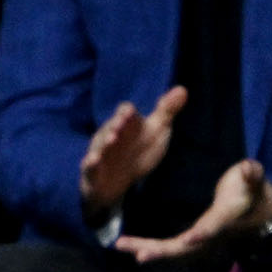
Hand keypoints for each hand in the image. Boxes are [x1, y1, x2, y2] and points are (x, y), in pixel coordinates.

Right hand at [79, 88, 185, 224]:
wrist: (116, 182)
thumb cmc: (137, 151)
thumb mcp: (156, 132)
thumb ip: (167, 111)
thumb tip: (182, 89)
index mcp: (126, 124)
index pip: (124, 112)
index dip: (127, 112)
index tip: (131, 112)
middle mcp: (110, 135)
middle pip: (111, 127)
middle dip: (115, 125)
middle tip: (120, 124)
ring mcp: (100, 153)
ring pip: (99, 146)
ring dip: (104, 143)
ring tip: (110, 140)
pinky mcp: (93, 171)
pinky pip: (89, 167)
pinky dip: (90, 164)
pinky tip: (93, 161)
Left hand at [113, 159, 271, 262]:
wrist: (258, 213)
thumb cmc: (250, 190)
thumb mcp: (253, 178)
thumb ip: (250, 173)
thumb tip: (248, 167)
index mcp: (226, 217)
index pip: (215, 226)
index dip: (204, 233)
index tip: (190, 238)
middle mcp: (211, 235)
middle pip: (186, 248)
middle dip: (163, 251)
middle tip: (138, 254)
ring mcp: (201, 242)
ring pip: (174, 252)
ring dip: (148, 250)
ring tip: (121, 245)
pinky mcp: (192, 243)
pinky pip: (170, 249)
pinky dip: (151, 250)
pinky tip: (130, 247)